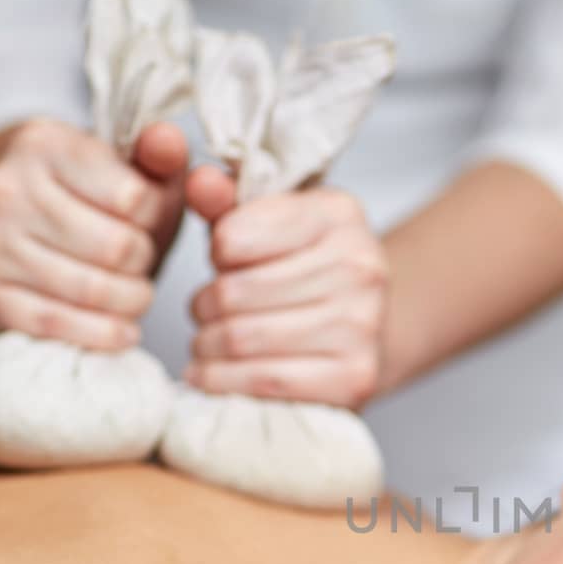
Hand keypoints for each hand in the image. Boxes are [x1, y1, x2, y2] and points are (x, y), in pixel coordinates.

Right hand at [0, 118, 187, 351]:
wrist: (22, 220)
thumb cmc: (94, 198)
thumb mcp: (132, 168)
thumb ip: (160, 154)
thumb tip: (169, 139)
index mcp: (45, 144)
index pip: (135, 199)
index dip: (156, 221)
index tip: (147, 225)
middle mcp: (5, 187)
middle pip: (116, 249)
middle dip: (143, 265)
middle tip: (140, 266)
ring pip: (91, 291)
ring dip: (130, 303)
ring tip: (134, 296)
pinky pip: (55, 323)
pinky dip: (100, 335)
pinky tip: (122, 330)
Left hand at [183, 166, 388, 408]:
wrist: (359, 329)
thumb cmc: (299, 270)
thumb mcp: (266, 223)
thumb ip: (225, 202)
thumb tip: (200, 181)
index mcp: (338, 214)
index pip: (235, 236)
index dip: (216, 255)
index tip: (223, 264)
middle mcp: (361, 266)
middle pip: (235, 292)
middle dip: (203, 307)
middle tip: (204, 314)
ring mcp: (363, 325)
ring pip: (242, 339)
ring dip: (206, 346)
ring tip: (206, 344)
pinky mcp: (356, 378)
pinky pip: (263, 381)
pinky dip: (223, 382)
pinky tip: (212, 374)